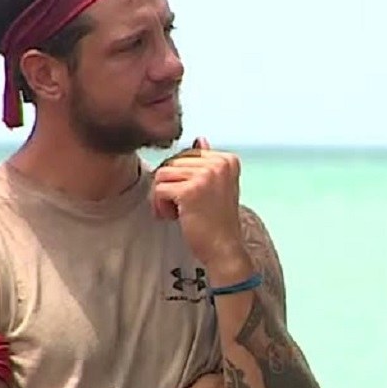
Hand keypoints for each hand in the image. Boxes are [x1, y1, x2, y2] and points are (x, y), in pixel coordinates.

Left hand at [152, 137, 246, 266]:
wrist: (224, 248)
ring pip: (162, 174)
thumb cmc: (218, 221)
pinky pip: (158, 190)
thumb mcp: (218, 186)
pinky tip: (174, 217)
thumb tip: (200, 139)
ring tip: (177, 212)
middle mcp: (219, 163)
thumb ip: (207, 163)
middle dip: (170, 186)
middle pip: (172, 162)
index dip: (181, 177)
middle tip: (181, 207)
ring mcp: (206, 176)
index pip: (187, 154)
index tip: (192, 197)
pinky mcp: (190, 191)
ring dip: (163, 197)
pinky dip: (160, 206)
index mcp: (228, 159)